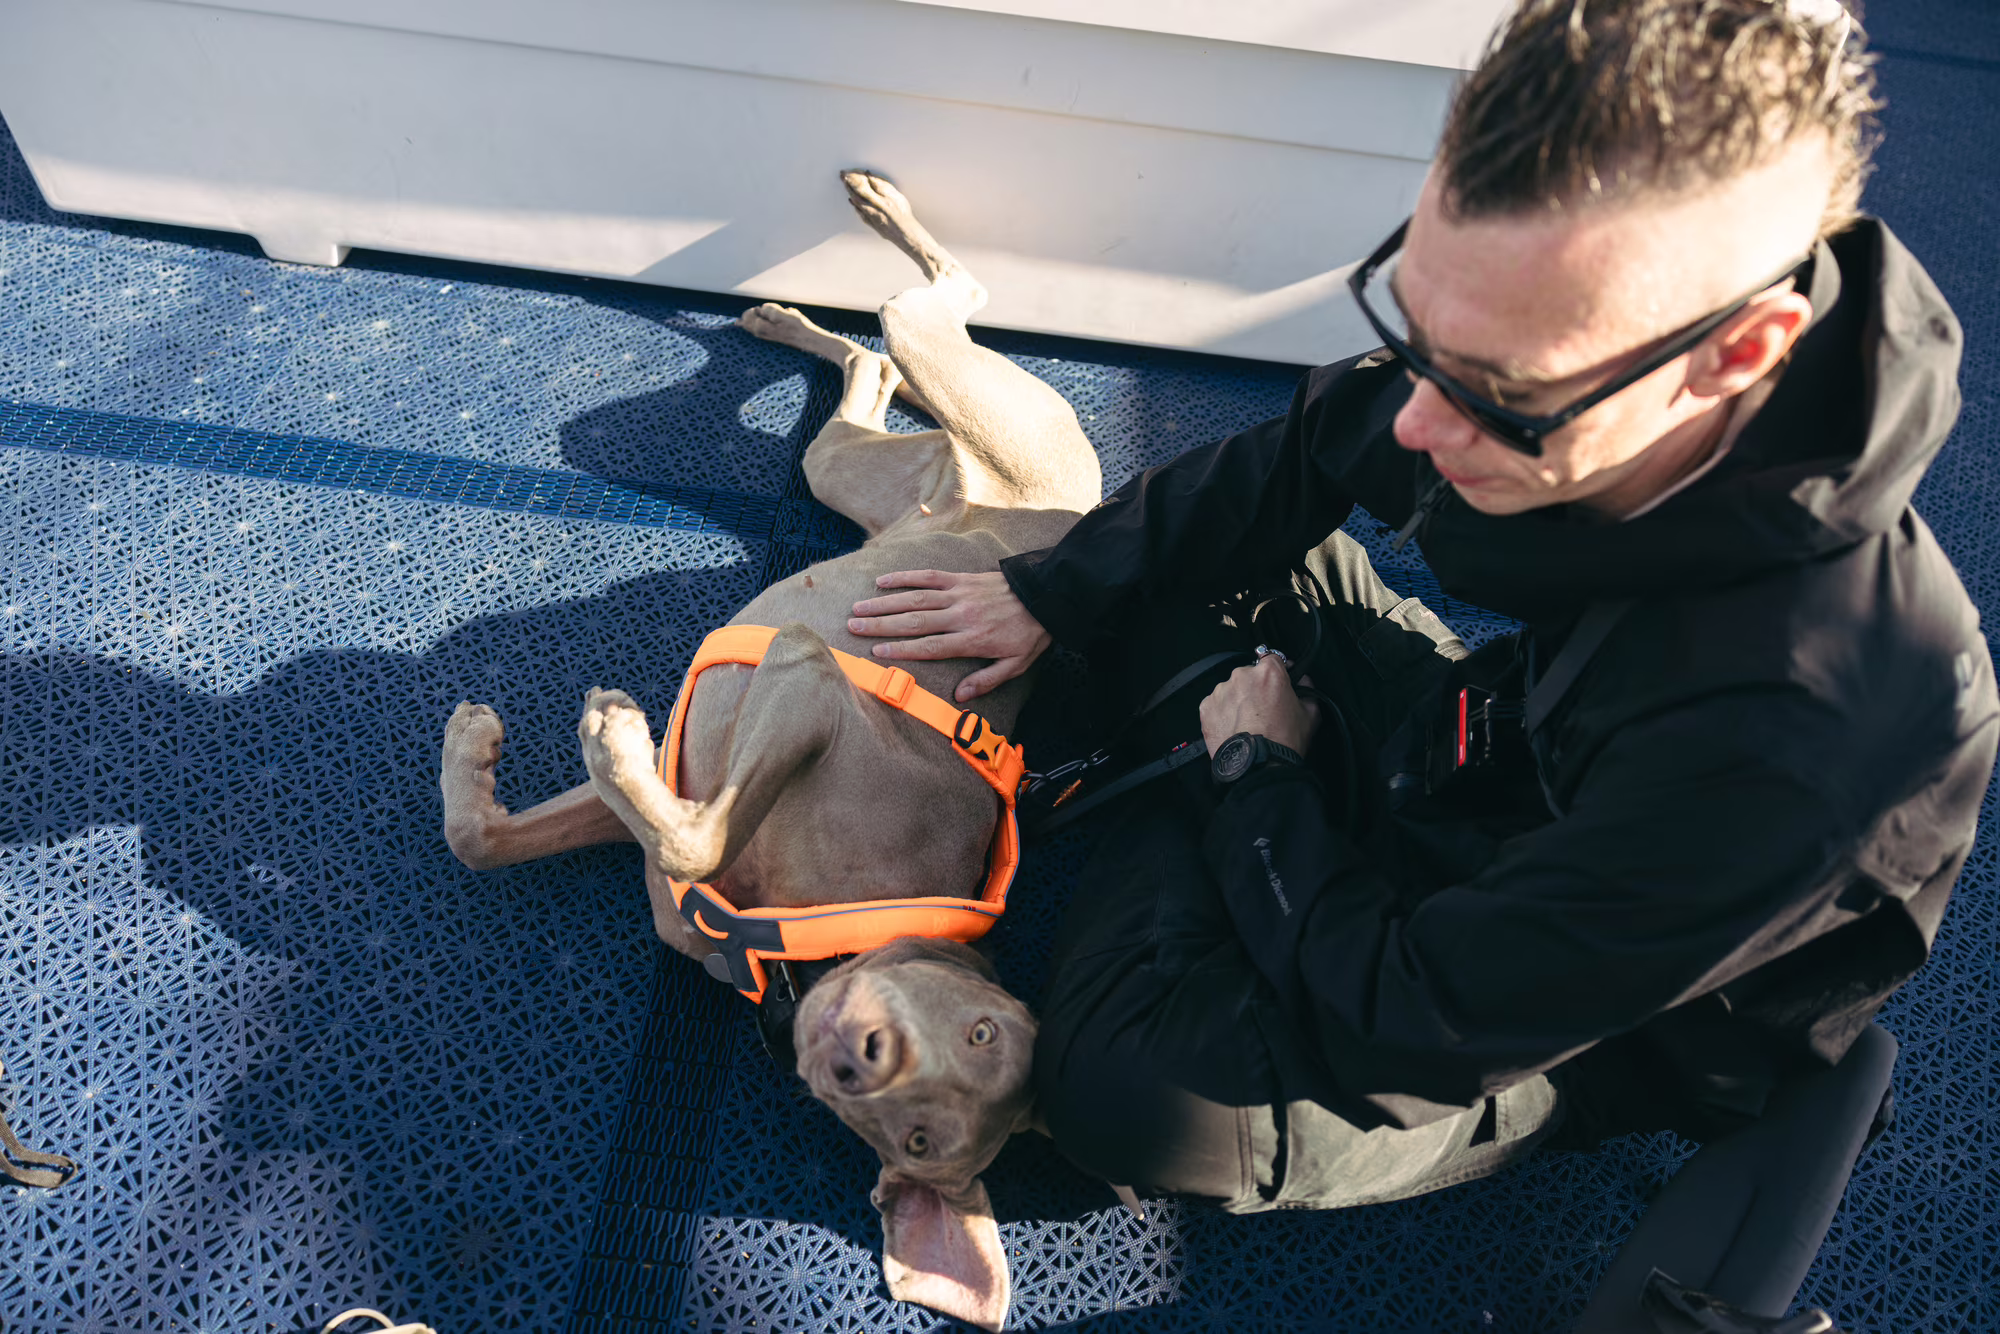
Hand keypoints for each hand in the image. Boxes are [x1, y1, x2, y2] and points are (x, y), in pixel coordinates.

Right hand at [849, 570, 1051, 701]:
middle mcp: (960, 616)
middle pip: (914, 621)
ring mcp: (959, 594)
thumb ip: (986, 680)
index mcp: (971, 640)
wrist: (1046, 595)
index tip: (876, 651)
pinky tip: (883, 581)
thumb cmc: (1029, 633)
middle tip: (854, 627)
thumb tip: (960, 697)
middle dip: (881, 625)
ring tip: (859, 608)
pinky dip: (905, 577)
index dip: (901, 649)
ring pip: (915, 598)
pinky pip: (929, 576)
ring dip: (885, 603)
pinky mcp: (961, 579)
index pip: (930, 646)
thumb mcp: (1016, 665)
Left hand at [1199, 656, 1320, 755]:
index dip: (1278, 671)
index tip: (1278, 682)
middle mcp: (1242, 676)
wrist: (1257, 766)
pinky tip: (1234, 728)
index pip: (1273, 658)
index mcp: (1269, 672)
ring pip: (1231, 689)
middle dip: (1256, 688)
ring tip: (1247, 723)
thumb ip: (1307, 689)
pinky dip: (1223, 713)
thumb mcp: (1310, 714)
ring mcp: (1221, 690)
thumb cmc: (1284, 741)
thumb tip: (1303, 681)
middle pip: (1250, 675)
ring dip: (1238, 701)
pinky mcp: (1206, 707)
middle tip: (1263, 710)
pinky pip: (1216, 705)